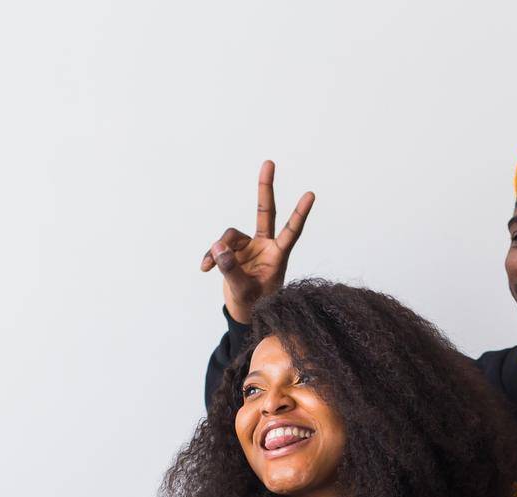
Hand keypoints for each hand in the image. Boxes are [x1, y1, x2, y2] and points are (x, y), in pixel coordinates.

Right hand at [199, 159, 314, 323]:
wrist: (244, 314)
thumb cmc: (255, 306)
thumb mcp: (244, 291)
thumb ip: (231, 270)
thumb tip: (218, 246)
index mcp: (277, 256)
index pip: (291, 232)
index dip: (300, 214)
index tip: (311, 194)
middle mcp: (265, 247)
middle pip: (265, 212)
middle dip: (265, 188)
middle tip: (269, 162)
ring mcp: (249, 248)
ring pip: (230, 236)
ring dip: (219, 249)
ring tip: (211, 266)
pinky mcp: (234, 251)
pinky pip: (219, 247)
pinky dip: (211, 256)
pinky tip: (205, 268)